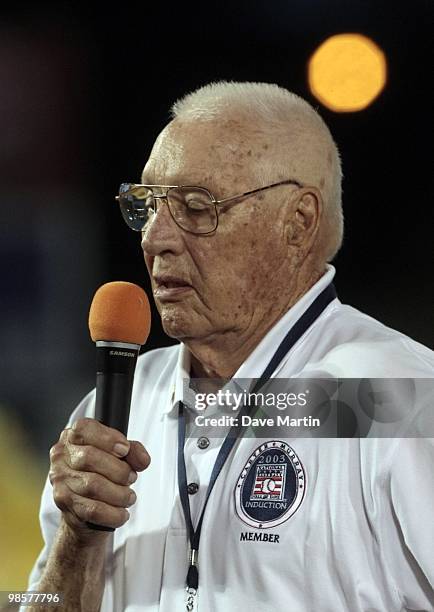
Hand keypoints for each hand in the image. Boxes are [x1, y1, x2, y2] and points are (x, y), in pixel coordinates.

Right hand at [49, 418, 150, 540]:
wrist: (84, 511)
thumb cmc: (102, 474)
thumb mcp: (120, 456)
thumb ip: (134, 452)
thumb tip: (142, 460)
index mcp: (73, 436)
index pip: (84, 428)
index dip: (108, 438)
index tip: (124, 449)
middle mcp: (62, 456)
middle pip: (90, 457)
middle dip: (119, 470)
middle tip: (131, 477)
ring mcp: (60, 480)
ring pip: (93, 485)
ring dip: (119, 494)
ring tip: (128, 497)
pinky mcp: (64, 503)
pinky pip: (93, 509)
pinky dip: (113, 513)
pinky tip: (121, 513)